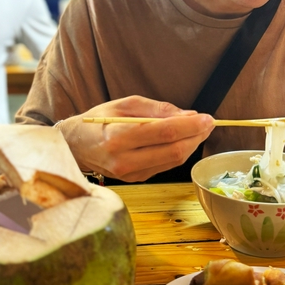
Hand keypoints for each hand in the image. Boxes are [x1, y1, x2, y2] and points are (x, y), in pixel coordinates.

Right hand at [55, 95, 214, 182]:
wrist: (74, 147)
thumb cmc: (97, 121)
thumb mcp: (124, 105)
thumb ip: (157, 109)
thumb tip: (188, 115)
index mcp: (118, 137)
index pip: (165, 132)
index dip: (191, 125)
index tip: (208, 117)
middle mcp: (124, 160)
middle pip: (173, 151)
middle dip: (196, 136)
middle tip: (209, 123)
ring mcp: (130, 174)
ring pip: (173, 162)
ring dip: (191, 145)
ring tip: (200, 129)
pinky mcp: (135, 180)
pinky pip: (164, 167)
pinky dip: (178, 153)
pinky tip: (183, 141)